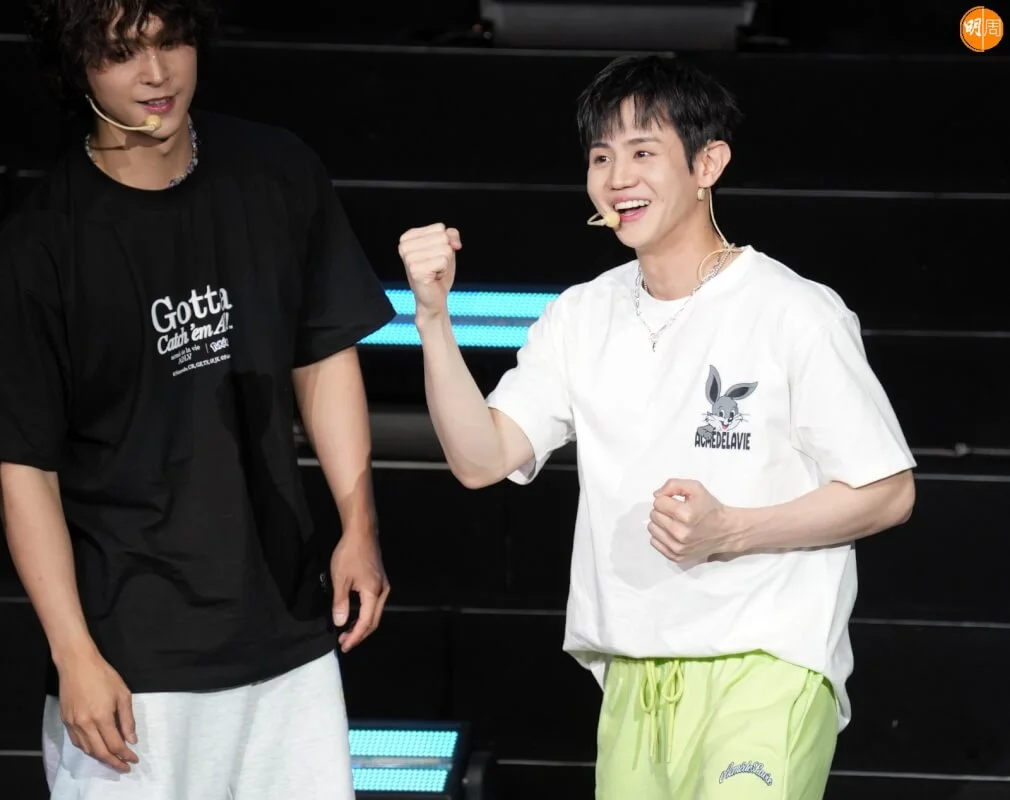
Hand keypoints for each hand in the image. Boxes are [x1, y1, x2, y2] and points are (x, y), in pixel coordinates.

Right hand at [57, 648, 137, 771]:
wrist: (77, 664)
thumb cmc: (103, 675)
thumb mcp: (123, 694)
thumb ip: (127, 719)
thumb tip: (131, 739)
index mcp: (102, 717)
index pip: (115, 744)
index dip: (125, 755)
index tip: (134, 760)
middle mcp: (85, 724)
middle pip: (100, 752)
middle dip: (114, 762)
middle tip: (125, 767)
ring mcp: (73, 724)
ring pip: (87, 749)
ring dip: (101, 758)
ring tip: (113, 760)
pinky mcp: (65, 721)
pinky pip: (77, 742)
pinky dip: (88, 749)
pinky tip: (96, 748)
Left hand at [330, 532, 389, 652]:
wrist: (361, 532)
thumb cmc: (349, 554)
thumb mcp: (340, 578)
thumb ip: (341, 602)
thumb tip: (341, 623)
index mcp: (373, 593)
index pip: (366, 622)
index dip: (355, 636)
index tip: (343, 646)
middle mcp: (382, 592)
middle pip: (374, 621)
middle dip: (359, 634)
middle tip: (344, 643)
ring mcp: (383, 586)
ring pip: (375, 613)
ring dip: (362, 625)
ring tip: (347, 632)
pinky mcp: (380, 581)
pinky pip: (375, 605)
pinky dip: (365, 615)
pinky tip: (354, 616)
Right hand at [398, 223, 461, 317]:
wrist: (433, 298)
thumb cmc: (437, 273)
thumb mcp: (446, 248)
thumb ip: (451, 235)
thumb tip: (454, 243)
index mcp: (408, 237)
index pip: (439, 227)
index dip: (445, 242)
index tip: (434, 256)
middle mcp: (405, 246)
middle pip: (442, 237)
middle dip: (445, 253)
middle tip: (435, 266)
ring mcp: (409, 258)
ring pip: (445, 249)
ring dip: (445, 263)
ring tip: (434, 271)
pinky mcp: (416, 270)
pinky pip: (443, 261)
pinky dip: (444, 270)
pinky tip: (434, 277)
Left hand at [649, 479, 735, 562]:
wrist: (725, 531)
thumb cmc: (710, 509)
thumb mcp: (695, 488)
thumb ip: (673, 485)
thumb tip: (656, 494)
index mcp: (687, 514)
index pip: (658, 502)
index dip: (665, 499)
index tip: (675, 502)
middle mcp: (681, 533)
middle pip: (654, 515)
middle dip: (662, 510)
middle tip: (676, 512)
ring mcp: (679, 547)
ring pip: (652, 529)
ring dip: (660, 523)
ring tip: (674, 522)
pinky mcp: (677, 556)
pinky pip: (654, 543)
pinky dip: (661, 535)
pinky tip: (672, 532)